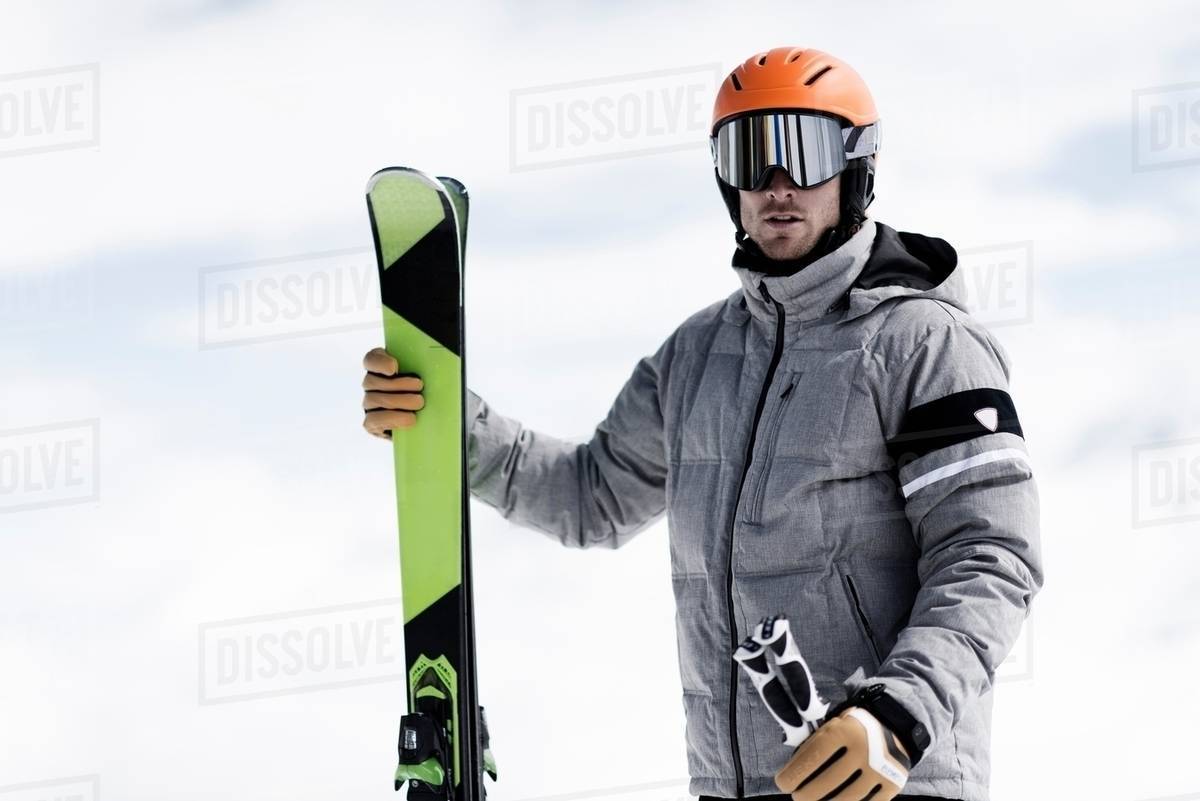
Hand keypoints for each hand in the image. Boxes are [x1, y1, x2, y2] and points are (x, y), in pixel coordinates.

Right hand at [362, 347, 424, 438]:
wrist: (431, 422)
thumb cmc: (429, 393)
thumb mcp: (428, 377)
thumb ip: (422, 368)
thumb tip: (430, 363)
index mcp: (381, 367)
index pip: (371, 359)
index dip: (379, 362)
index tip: (393, 367)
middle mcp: (371, 385)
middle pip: (371, 381)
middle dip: (397, 384)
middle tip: (419, 386)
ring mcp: (369, 404)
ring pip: (372, 400)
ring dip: (398, 401)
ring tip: (419, 403)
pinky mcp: (371, 423)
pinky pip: (373, 420)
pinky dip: (393, 419)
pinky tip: (410, 418)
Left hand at [774, 705, 910, 800]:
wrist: (894, 726)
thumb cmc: (852, 729)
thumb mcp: (833, 725)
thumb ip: (815, 744)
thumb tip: (793, 771)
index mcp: (844, 731)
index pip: (813, 756)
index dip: (794, 773)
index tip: (783, 783)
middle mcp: (863, 750)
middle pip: (827, 782)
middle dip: (806, 794)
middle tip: (798, 797)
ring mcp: (880, 770)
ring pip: (846, 799)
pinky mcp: (893, 785)